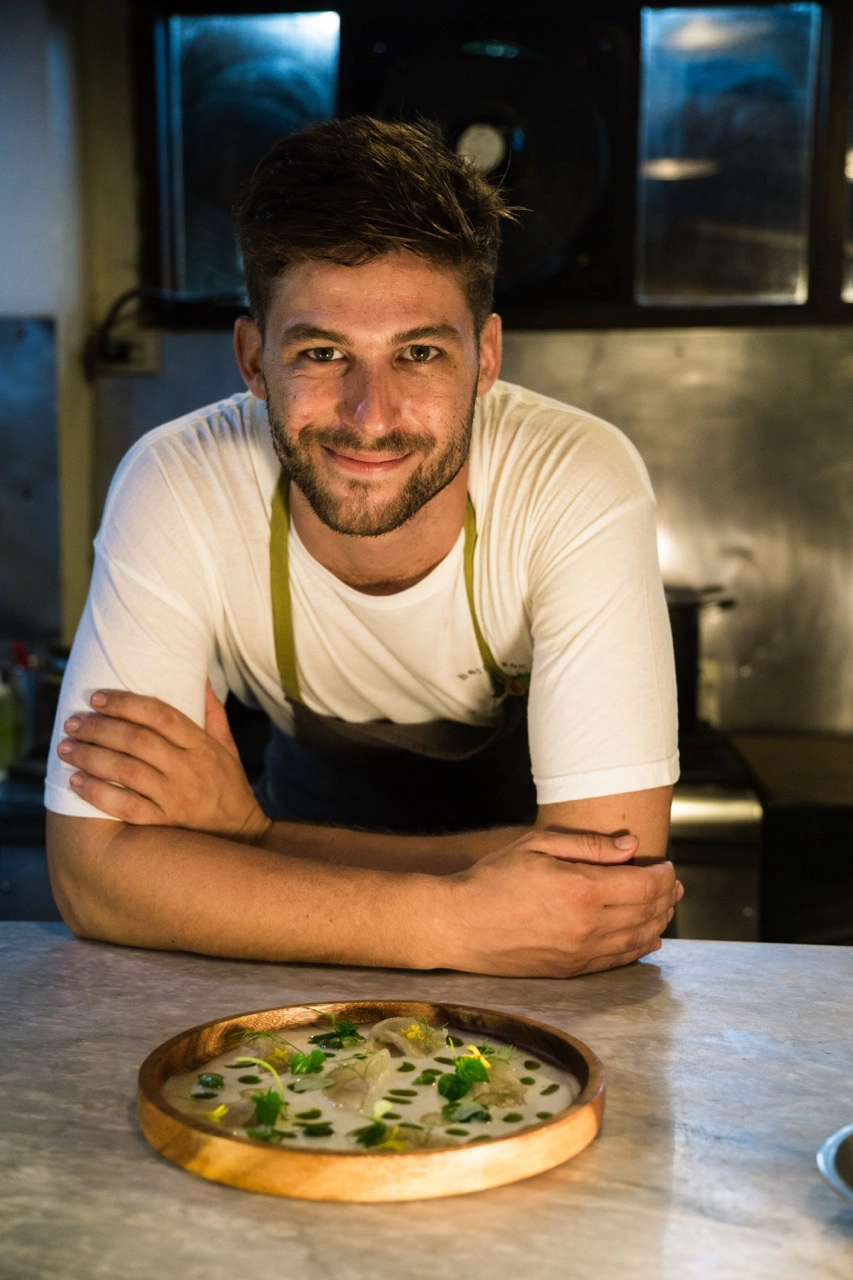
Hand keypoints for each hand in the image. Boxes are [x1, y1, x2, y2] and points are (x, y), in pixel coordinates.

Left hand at [57, 684, 271, 843]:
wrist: (242, 835)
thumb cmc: (229, 787)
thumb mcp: (228, 747)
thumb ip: (213, 713)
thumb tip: (202, 678)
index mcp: (202, 746)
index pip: (161, 715)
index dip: (126, 703)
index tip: (97, 698)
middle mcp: (188, 769)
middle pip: (137, 741)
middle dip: (99, 728)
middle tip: (72, 722)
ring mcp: (176, 798)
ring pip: (126, 771)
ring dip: (91, 757)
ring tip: (66, 748)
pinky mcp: (164, 823)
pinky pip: (125, 807)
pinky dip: (98, 794)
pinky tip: (77, 782)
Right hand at [440, 827, 682, 976]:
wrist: (459, 924)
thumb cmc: (493, 878)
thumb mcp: (537, 845)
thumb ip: (589, 845)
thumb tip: (631, 845)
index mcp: (582, 890)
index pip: (644, 885)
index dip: (663, 876)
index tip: (668, 866)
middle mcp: (588, 925)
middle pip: (646, 913)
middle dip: (666, 898)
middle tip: (674, 886)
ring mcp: (580, 952)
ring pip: (637, 940)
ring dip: (658, 923)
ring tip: (666, 909)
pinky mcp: (570, 970)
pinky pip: (616, 961)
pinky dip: (639, 950)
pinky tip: (648, 940)